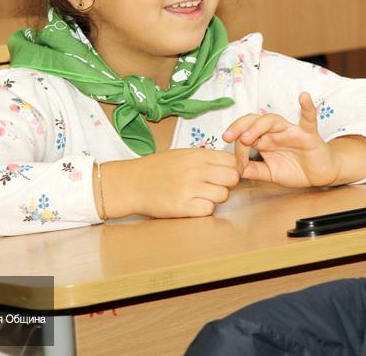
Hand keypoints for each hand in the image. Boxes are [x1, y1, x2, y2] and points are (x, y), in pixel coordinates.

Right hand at [100, 149, 239, 218]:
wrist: (131, 183)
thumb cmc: (157, 169)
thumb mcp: (183, 155)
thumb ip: (206, 159)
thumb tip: (232, 165)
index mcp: (197, 154)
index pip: (232, 160)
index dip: (234, 169)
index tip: (226, 174)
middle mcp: (196, 169)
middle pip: (233, 177)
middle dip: (228, 184)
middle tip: (215, 186)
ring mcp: (190, 188)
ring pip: (223, 195)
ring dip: (215, 198)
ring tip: (200, 195)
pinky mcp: (183, 207)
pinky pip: (208, 210)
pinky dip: (203, 209)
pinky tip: (192, 205)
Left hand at [224, 93, 342, 187]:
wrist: (319, 176)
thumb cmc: (295, 170)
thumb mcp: (269, 174)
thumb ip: (253, 170)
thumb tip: (233, 169)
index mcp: (264, 140)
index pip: (245, 135)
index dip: (237, 147)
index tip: (234, 163)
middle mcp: (275, 132)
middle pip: (254, 120)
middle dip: (239, 127)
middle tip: (227, 137)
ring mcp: (291, 131)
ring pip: (272, 120)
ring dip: (258, 126)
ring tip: (248, 136)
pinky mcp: (308, 134)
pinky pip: (308, 118)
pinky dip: (307, 107)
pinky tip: (304, 97)